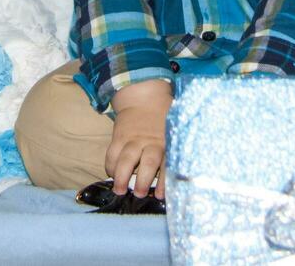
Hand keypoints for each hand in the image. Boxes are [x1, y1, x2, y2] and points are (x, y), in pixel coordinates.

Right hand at [107, 79, 171, 199]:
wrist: (145, 97)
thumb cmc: (164, 119)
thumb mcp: (175, 132)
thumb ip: (176, 150)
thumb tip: (184, 176)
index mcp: (168, 143)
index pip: (168, 165)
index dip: (164, 182)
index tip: (161, 196)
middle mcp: (151, 142)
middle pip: (148, 162)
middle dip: (143, 180)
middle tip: (139, 194)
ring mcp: (134, 139)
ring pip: (126, 159)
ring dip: (121, 176)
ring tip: (119, 190)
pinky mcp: (119, 135)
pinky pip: (112, 152)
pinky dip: (110, 165)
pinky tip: (112, 174)